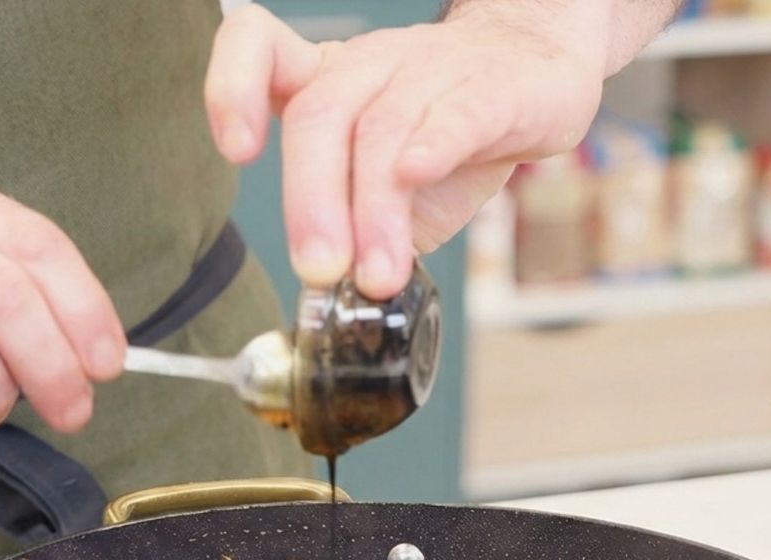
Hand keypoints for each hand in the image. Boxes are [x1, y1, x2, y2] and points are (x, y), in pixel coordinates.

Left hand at [205, 3, 609, 297]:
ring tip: (378, 276)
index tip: (237, 152)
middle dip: (312, 201)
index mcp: (329, 82)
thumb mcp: (387, 190)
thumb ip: (355, 233)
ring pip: (385, 130)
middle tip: (320, 269)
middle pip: (320, 116)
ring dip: (375, 212)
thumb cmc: (447, 134)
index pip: (259, 50)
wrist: (537, 78)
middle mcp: (368, 67)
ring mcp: (429, 70)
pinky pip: (455, 114)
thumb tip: (331, 298)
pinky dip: (433, 147)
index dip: (234, 90)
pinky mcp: (492, 90)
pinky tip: (419, 177)